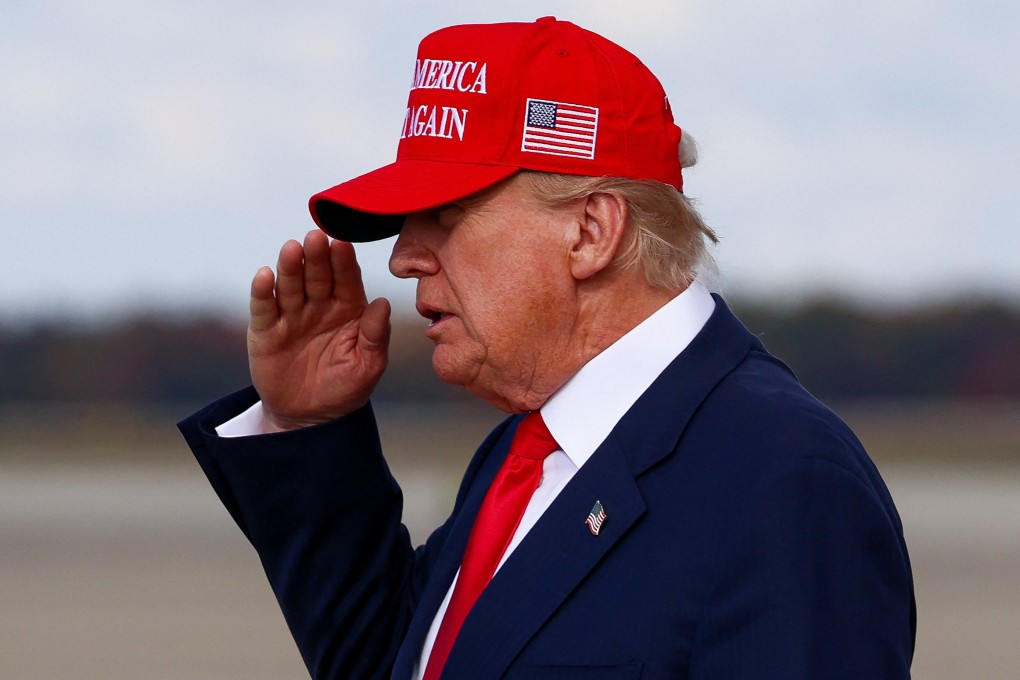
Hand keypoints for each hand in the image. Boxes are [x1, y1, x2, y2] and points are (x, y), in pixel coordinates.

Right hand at [247, 230, 390, 431]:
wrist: (311, 418)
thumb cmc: (346, 387)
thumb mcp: (368, 365)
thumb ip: (376, 335)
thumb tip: (384, 303)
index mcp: (349, 308)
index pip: (347, 279)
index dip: (344, 262)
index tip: (343, 244)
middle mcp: (320, 305)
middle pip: (317, 275)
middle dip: (317, 257)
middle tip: (316, 237)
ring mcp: (292, 315)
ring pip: (290, 285)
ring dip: (290, 267)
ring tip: (292, 249)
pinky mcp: (266, 330)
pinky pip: (264, 307)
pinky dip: (263, 292)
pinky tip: (265, 275)